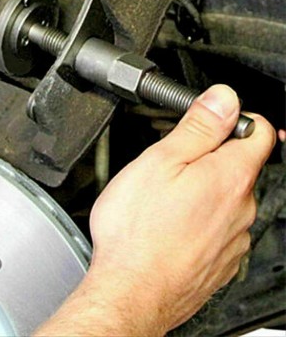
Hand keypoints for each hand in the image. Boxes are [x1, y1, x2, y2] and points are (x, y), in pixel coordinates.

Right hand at [35, 85, 274, 336]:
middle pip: (239, 166)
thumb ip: (198, 127)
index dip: (236, 118)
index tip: (211, 120)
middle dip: (210, 157)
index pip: (258, 132)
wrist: (131, 291)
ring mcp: (233, 239)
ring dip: (202, 190)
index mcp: (230, 176)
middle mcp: (241, 209)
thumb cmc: (138, 230)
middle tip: (171, 162)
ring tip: (164, 197)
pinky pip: (217, 228)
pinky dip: (198, 220)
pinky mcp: (221, 262)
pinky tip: (168, 225)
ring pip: (225, 199)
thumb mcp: (160, 160)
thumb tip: (224, 98)